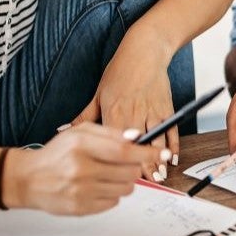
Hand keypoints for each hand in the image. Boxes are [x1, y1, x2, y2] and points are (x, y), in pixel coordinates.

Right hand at [7, 123, 145, 214]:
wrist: (29, 179)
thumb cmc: (57, 153)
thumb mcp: (80, 132)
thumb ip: (109, 133)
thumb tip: (137, 138)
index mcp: (81, 146)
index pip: (124, 151)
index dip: (147, 152)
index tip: (161, 153)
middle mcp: (81, 169)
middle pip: (129, 172)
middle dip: (133, 167)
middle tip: (123, 163)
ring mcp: (81, 191)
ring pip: (125, 189)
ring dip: (123, 181)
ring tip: (106, 175)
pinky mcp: (81, 208)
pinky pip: (113, 203)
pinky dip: (111, 194)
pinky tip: (96, 186)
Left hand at [71, 38, 176, 180]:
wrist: (145, 51)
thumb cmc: (120, 71)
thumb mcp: (98, 93)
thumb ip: (83, 117)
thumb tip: (62, 130)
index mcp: (115, 112)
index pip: (116, 144)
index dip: (119, 163)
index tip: (119, 177)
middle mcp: (135, 114)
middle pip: (138, 147)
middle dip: (141, 167)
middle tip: (144, 184)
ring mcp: (153, 111)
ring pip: (157, 142)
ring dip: (158, 161)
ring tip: (158, 177)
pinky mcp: (166, 107)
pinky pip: (172, 131)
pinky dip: (172, 146)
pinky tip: (171, 158)